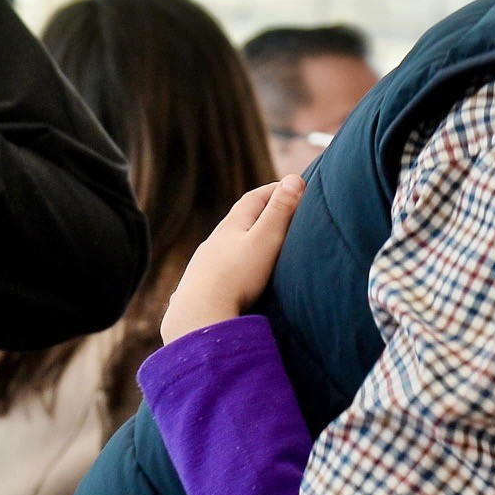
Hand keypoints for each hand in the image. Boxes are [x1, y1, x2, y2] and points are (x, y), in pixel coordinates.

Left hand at [162, 175, 304, 342]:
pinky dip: (237, 262)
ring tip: (264, 247)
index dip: (275, 190)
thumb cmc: (237, 276)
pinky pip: (222, 267)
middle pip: (240, 220)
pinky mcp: (201, 285)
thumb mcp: (266, 240)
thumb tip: (295, 178)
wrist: (199, 316)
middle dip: (262, 213)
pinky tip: (239, 275)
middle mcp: (214, 241)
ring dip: (247, 240)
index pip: (254, 198)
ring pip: (229, 244)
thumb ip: (280, 211)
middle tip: (284, 213)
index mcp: (231, 226)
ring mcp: (205, 264)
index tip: (295, 187)